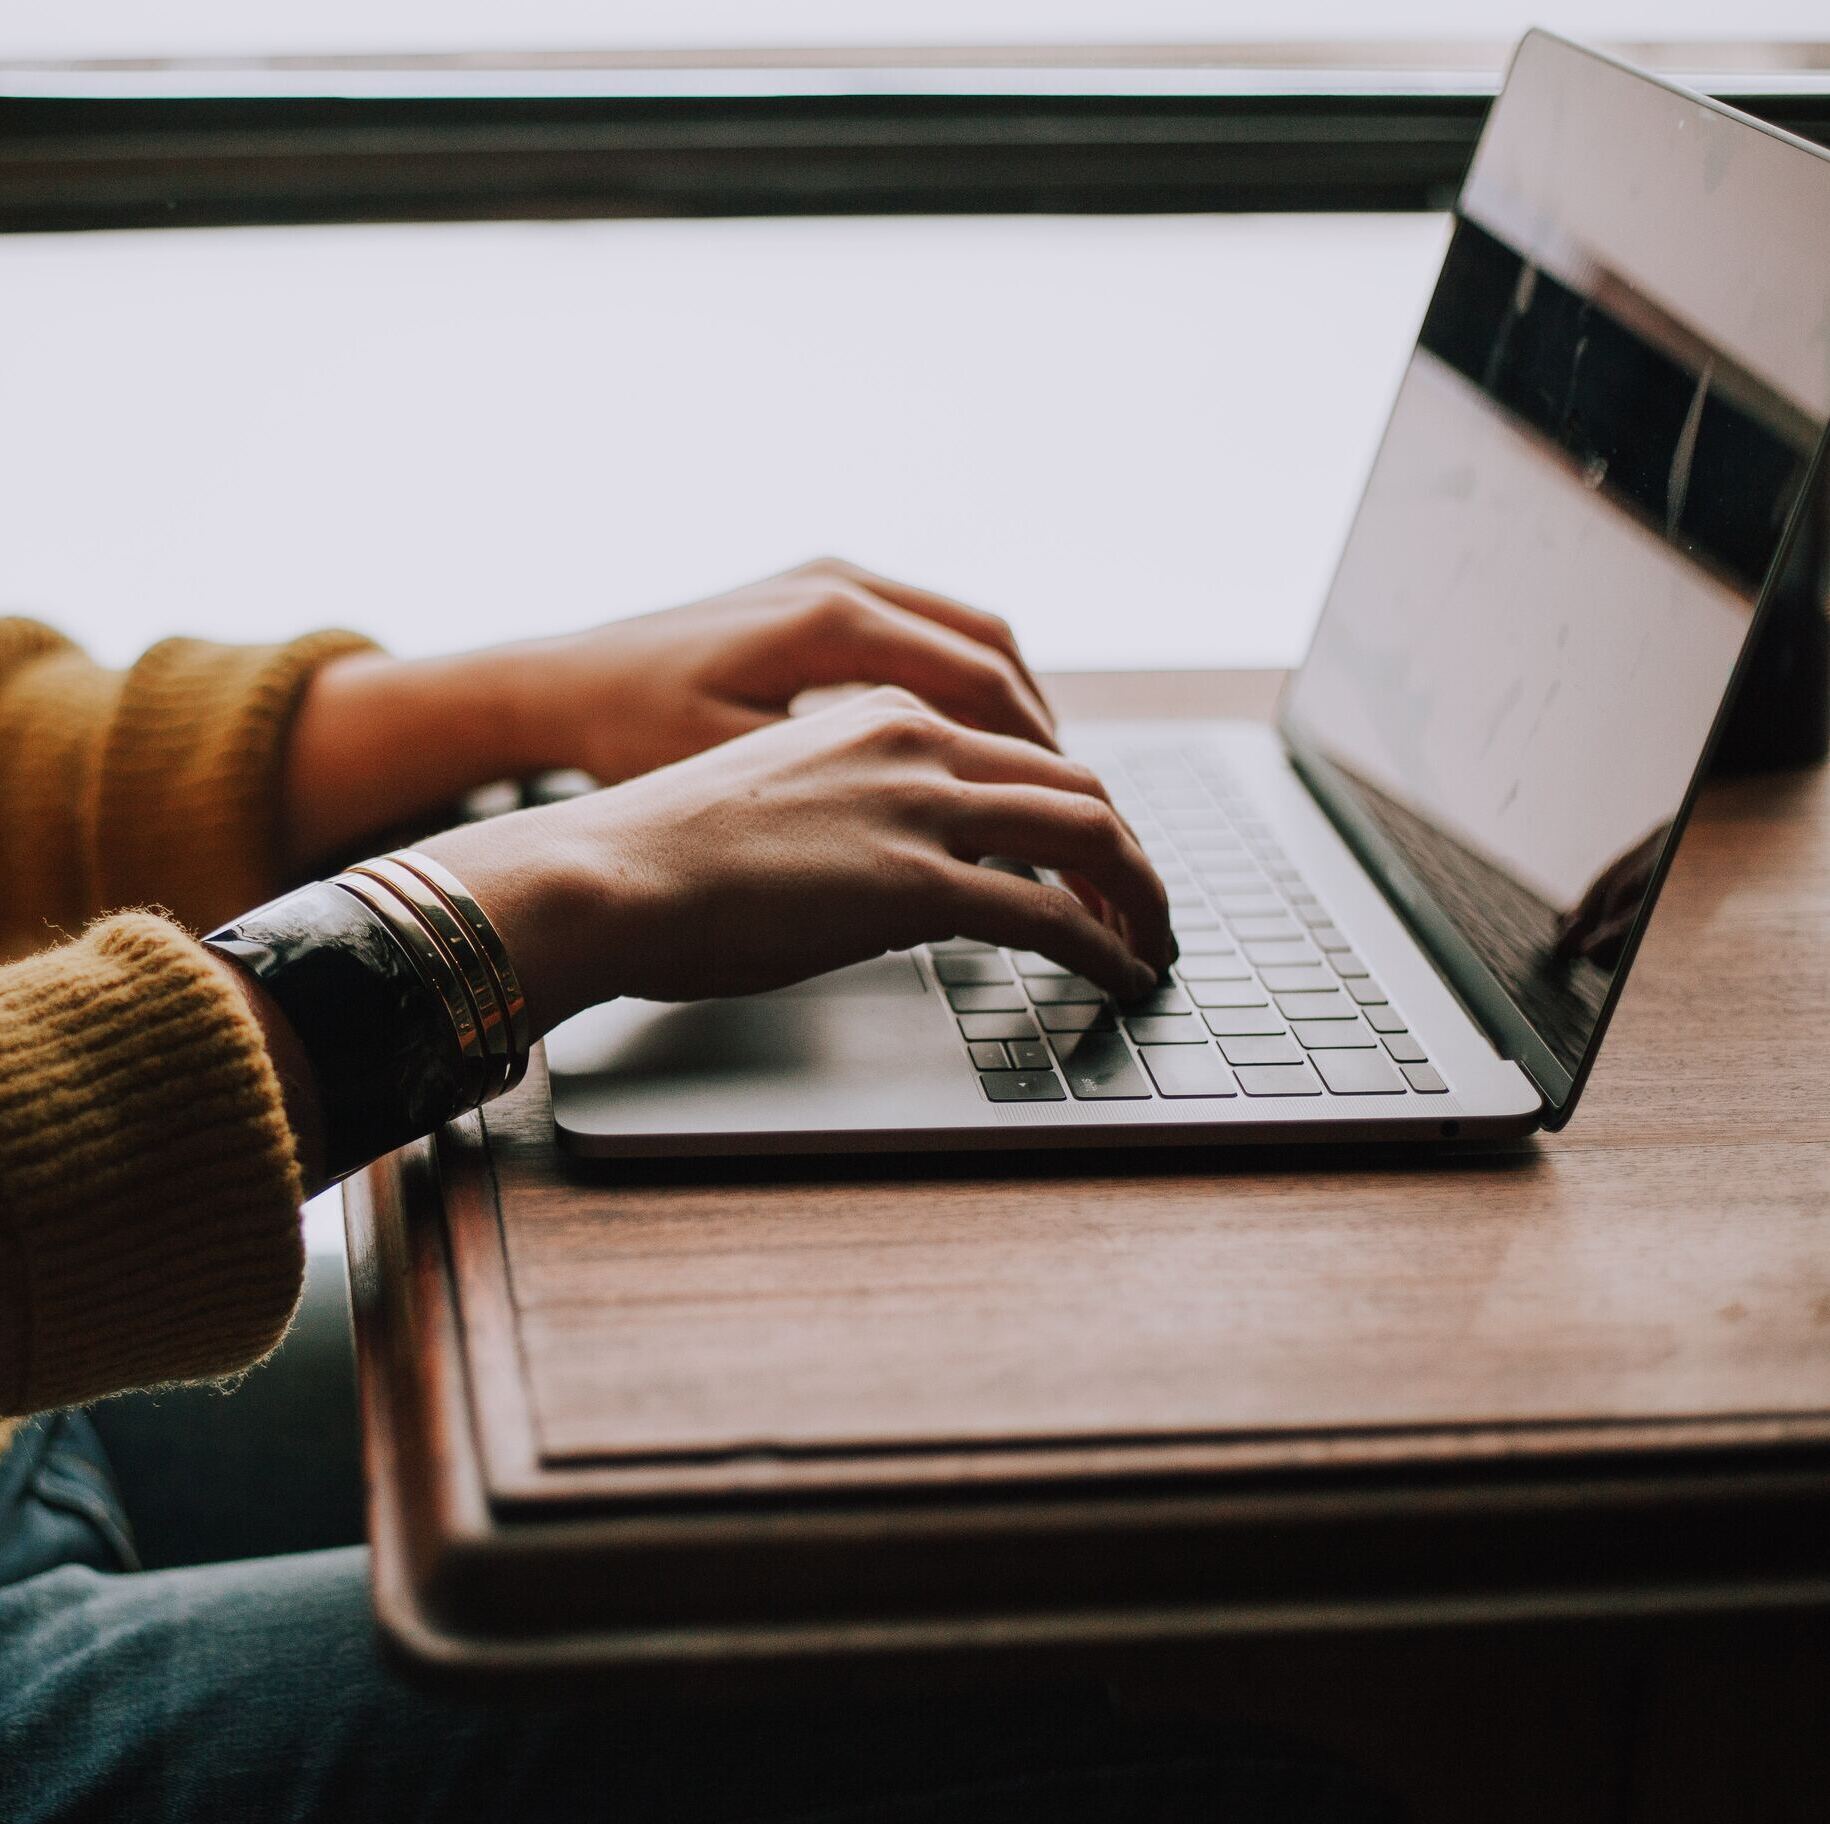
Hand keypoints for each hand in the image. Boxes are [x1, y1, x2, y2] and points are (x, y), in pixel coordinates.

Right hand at [420, 687, 1169, 1035]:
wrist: (602, 872)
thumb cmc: (664, 853)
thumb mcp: (781, 800)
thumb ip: (859, 813)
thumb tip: (903, 875)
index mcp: (882, 715)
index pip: (1019, 753)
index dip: (1076, 811)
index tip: (1094, 860)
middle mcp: (916, 742)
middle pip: (1075, 784)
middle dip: (1128, 852)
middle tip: (1146, 906)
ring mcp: (920, 807)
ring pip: (1087, 834)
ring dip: (1138, 895)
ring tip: (1153, 945)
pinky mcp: (915, 882)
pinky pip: (1052, 914)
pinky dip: (1106, 945)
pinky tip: (1121, 975)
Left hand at [500, 557, 1056, 782]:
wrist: (557, 685)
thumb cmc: (630, 737)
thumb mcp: (739, 777)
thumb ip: (850, 798)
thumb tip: (952, 842)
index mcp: (832, 623)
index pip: (983, 686)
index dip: (1039, 760)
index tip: (1074, 821)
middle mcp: (842, 583)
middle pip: (994, 652)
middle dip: (1045, 737)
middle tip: (1079, 809)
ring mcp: (830, 578)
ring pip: (969, 635)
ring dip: (1014, 707)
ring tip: (1042, 781)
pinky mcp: (815, 592)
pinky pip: (927, 630)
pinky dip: (967, 685)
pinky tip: (971, 743)